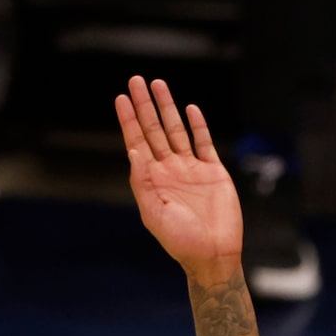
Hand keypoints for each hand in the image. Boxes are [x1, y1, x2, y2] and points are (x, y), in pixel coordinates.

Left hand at [116, 77, 243, 272]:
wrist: (214, 255)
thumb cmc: (181, 241)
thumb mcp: (154, 213)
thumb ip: (142, 182)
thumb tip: (132, 150)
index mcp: (152, 179)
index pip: (137, 142)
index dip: (129, 120)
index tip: (121, 98)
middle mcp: (170, 170)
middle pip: (155, 129)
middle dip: (145, 105)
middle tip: (136, 80)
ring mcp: (192, 169)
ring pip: (177, 130)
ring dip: (168, 108)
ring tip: (159, 85)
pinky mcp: (214, 172)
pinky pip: (204, 143)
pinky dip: (198, 125)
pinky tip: (190, 109)